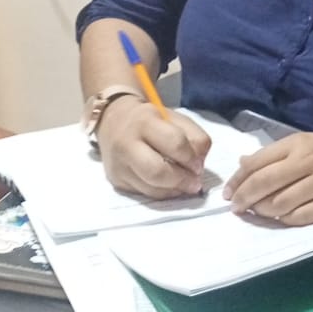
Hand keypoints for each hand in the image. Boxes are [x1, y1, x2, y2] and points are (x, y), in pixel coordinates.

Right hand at [97, 99, 211, 199]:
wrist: (112, 121)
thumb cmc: (149, 120)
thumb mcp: (173, 117)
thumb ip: (194, 135)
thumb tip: (200, 162)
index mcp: (144, 121)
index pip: (174, 143)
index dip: (191, 158)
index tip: (199, 165)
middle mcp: (127, 144)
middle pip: (158, 172)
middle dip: (182, 181)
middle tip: (195, 182)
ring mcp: (119, 166)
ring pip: (152, 189)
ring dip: (175, 190)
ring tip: (185, 185)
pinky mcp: (117, 181)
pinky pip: (145, 194)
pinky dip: (163, 193)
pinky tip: (171, 186)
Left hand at [224, 133, 312, 225]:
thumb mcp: (309, 142)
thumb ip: (276, 153)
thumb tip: (244, 163)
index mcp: (298, 144)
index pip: (258, 162)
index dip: (237, 179)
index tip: (228, 192)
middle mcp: (308, 161)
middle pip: (264, 183)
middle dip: (244, 198)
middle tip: (236, 208)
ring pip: (280, 203)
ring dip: (263, 211)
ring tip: (256, 213)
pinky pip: (301, 217)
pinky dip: (285, 220)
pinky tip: (279, 219)